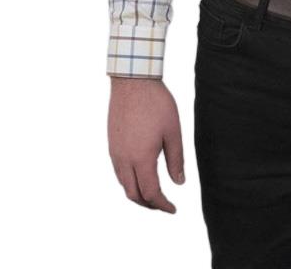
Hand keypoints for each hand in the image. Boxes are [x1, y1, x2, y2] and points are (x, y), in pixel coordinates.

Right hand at [107, 77, 184, 212]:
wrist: (133, 81)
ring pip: (123, 184)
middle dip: (148, 204)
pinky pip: (118, 171)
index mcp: (141, 158)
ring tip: (153, 193)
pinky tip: (140, 174)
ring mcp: (115, 152)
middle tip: (163, 205)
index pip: (151, 193)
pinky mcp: (111, 144)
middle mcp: (124, 160)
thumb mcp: (173, 131)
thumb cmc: (156, 103)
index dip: (162, 205)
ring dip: (137, 193)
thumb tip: (179, 182)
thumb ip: (176, 159)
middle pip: (133, 194)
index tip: (173, 209)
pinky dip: (129, 180)